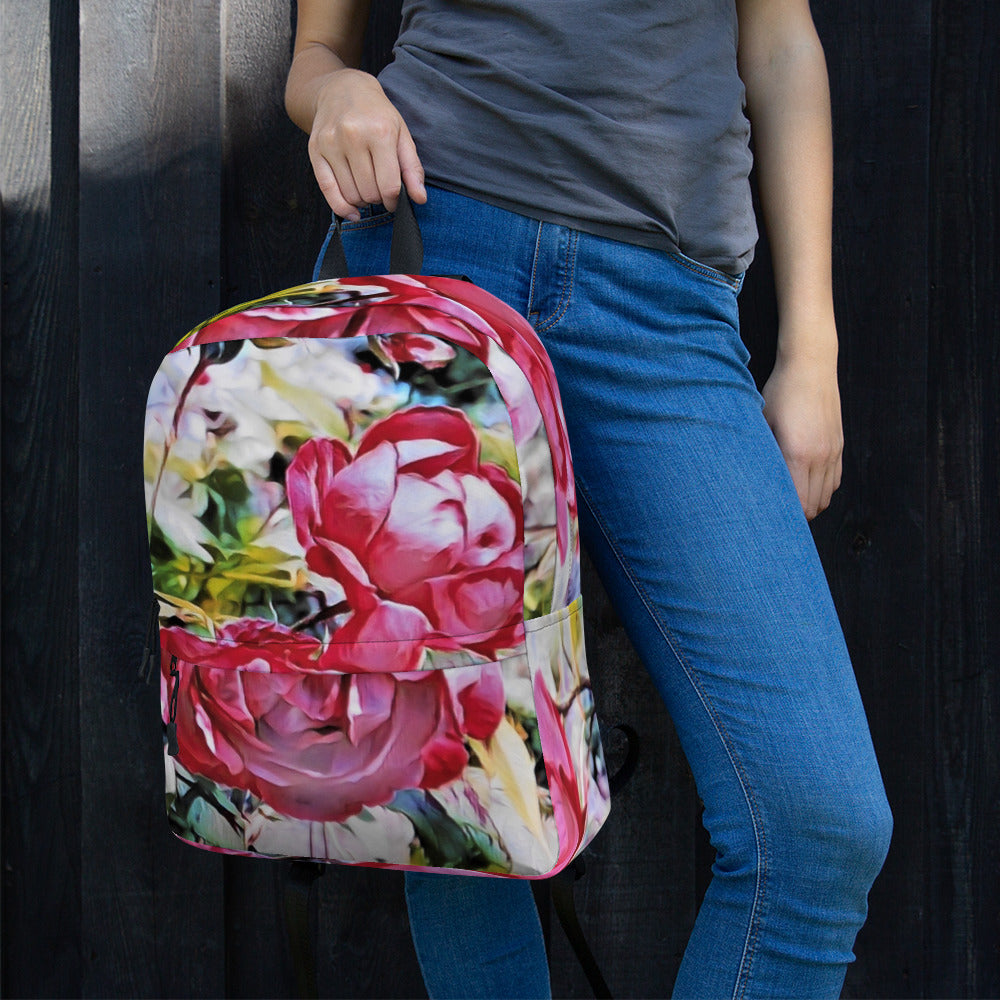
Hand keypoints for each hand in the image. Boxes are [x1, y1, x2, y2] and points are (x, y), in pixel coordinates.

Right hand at [308, 68, 426, 218]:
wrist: (342, 89)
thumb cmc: (377, 114)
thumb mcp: (401, 134)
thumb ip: (412, 168)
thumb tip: (420, 199)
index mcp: (380, 132)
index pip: (389, 186)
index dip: (395, 201)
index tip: (395, 200)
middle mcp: (353, 137)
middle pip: (370, 193)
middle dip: (379, 199)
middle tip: (380, 189)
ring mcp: (331, 143)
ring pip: (351, 195)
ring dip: (362, 201)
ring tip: (367, 187)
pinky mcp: (314, 150)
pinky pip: (327, 190)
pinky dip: (342, 207)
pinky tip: (352, 212)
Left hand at [760, 343, 843, 520]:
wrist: (811, 366)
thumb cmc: (780, 392)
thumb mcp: (762, 422)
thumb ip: (762, 454)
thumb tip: (751, 481)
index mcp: (797, 453)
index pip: (798, 502)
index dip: (785, 516)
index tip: (769, 519)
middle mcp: (820, 456)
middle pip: (814, 506)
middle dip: (796, 516)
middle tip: (776, 515)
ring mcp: (833, 451)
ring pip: (826, 496)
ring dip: (810, 504)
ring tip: (790, 504)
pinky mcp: (839, 446)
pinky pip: (835, 481)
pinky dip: (822, 491)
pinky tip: (806, 487)